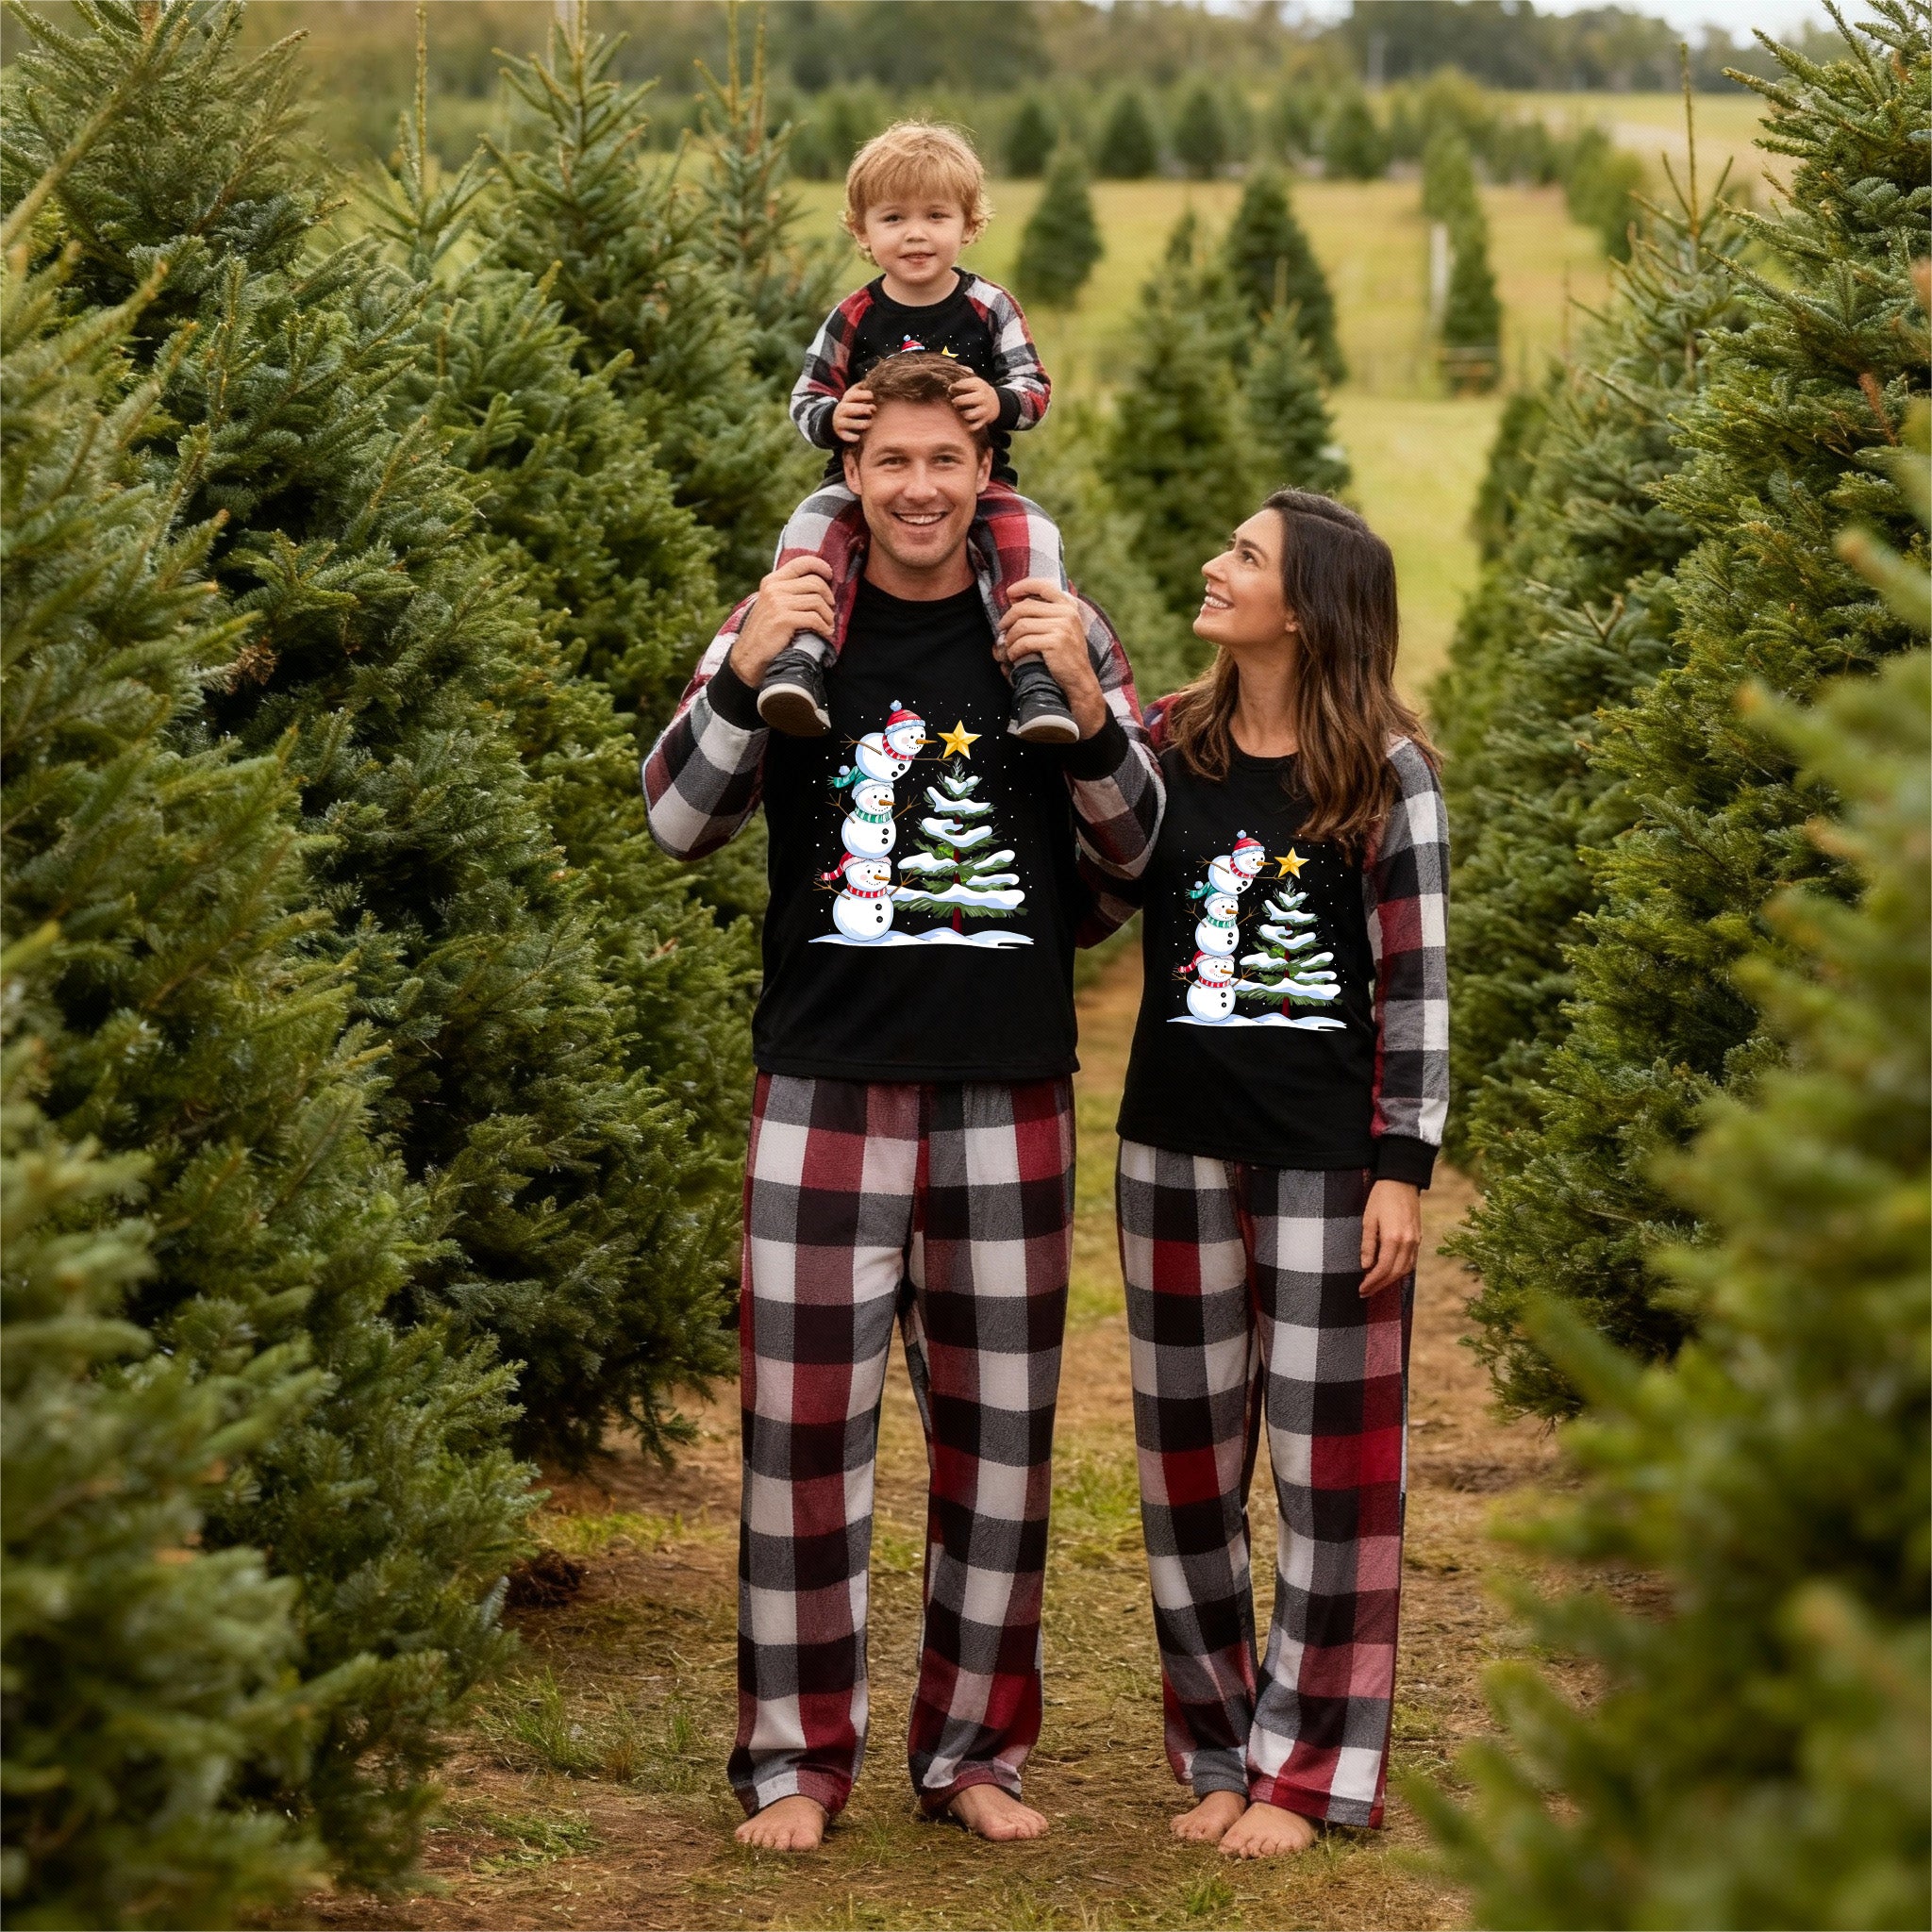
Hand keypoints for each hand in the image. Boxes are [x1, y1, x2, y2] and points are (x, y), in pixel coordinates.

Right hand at [726, 556, 835, 685]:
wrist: (749, 654)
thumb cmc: (766, 631)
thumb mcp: (772, 603)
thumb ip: (789, 591)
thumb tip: (819, 584)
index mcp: (772, 581)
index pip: (801, 563)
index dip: (821, 566)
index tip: (830, 575)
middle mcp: (774, 588)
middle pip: (815, 582)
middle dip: (829, 597)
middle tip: (831, 609)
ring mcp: (778, 603)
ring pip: (817, 601)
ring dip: (828, 615)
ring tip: (828, 624)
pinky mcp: (784, 619)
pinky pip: (814, 618)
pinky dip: (824, 627)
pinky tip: (825, 632)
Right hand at [832, 383, 874, 442]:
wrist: (837, 419)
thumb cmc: (853, 405)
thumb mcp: (855, 394)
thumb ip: (863, 388)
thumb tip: (876, 378)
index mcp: (847, 398)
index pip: (854, 395)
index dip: (864, 395)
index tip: (873, 396)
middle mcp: (841, 409)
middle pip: (850, 409)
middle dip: (862, 409)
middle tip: (873, 410)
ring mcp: (840, 422)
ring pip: (849, 423)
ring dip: (861, 423)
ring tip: (869, 423)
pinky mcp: (840, 433)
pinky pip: (846, 436)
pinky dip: (853, 437)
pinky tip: (858, 437)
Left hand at [950, 374, 1002, 429]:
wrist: (996, 403)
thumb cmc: (980, 391)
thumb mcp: (975, 380)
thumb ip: (965, 372)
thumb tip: (954, 366)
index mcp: (979, 385)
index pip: (962, 385)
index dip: (953, 387)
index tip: (951, 389)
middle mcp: (982, 398)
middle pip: (962, 400)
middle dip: (955, 401)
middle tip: (954, 401)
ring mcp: (983, 411)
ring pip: (967, 415)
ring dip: (961, 414)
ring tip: (959, 410)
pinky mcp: (984, 421)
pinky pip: (973, 426)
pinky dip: (967, 425)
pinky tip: (965, 420)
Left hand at [994, 581, 1109, 738]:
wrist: (1080, 681)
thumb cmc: (1066, 656)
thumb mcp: (1063, 629)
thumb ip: (1046, 614)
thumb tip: (1014, 602)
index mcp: (1069, 606)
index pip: (1043, 586)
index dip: (1023, 586)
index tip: (1010, 593)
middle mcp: (1067, 613)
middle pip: (1025, 607)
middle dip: (1008, 618)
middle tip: (1002, 630)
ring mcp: (1062, 627)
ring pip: (1021, 625)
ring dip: (1010, 638)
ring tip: (1008, 647)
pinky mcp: (1055, 642)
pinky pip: (1024, 641)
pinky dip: (1014, 650)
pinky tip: (1014, 656)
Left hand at [1358, 1180, 1420, 1297]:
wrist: (1402, 1181)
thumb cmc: (1381, 1198)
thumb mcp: (1368, 1219)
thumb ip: (1368, 1244)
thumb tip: (1365, 1266)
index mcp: (1393, 1238)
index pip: (1383, 1269)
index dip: (1372, 1282)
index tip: (1361, 1289)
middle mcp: (1408, 1242)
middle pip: (1395, 1273)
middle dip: (1380, 1285)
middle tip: (1365, 1292)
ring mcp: (1416, 1241)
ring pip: (1405, 1270)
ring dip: (1390, 1281)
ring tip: (1376, 1285)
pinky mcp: (1418, 1237)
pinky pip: (1411, 1261)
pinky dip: (1400, 1270)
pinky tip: (1389, 1272)